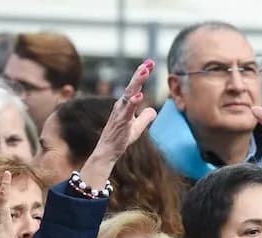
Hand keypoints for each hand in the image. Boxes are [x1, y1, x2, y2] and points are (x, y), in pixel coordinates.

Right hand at [77, 59, 156, 187]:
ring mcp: (120, 113)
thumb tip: (153, 110)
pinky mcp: (120, 122)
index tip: (150, 63)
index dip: (142, 75)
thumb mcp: (137, 128)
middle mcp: (121, 105)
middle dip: (140, 73)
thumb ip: (145, 118)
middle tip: (149, 62)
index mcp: (125, 104)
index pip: (135, 87)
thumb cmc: (120, 138)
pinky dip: (133, 102)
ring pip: (129, 94)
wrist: (108, 152)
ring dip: (137, 83)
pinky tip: (140, 96)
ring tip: (145, 72)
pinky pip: (127, 110)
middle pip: (132, 86)